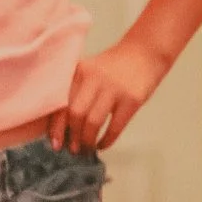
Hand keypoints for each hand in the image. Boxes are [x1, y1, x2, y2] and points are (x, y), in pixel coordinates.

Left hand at [49, 38, 166, 152]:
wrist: (145, 52)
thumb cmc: (114, 66)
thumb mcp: (90, 71)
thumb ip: (76, 91)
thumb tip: (64, 126)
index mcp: (79, 72)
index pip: (61, 102)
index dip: (56, 126)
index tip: (56, 143)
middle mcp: (93, 78)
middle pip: (75, 114)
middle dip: (72, 136)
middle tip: (74, 149)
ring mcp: (114, 88)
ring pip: (93, 122)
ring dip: (88, 141)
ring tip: (88, 148)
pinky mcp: (131, 99)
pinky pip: (114, 127)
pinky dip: (107, 140)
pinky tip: (103, 145)